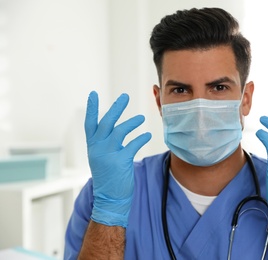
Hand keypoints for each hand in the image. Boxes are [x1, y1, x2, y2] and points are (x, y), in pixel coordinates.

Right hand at [84, 91, 150, 226]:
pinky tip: (147, 134)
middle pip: (106, 123)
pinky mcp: (120, 162)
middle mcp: (98, 149)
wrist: (109, 200)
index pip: (90, 124)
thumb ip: (105, 144)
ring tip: (141, 117)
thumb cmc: (108, 178)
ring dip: (132, 122)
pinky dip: (141, 138)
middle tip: (125, 96)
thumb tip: (116, 129)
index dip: (92, 109)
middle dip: (116, 108)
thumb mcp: (101, 159)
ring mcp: (108, 155)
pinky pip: (133, 144)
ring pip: (119, 131)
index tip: (93, 94)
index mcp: (92, 147)